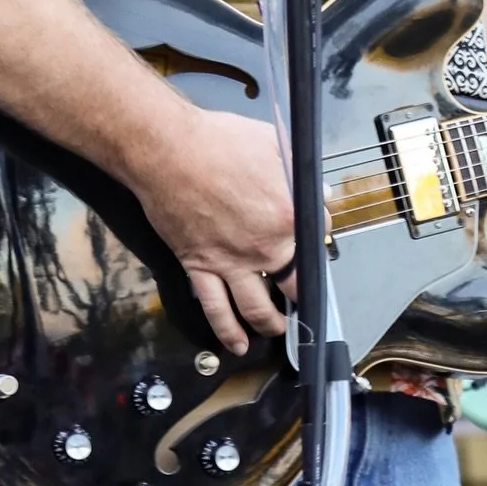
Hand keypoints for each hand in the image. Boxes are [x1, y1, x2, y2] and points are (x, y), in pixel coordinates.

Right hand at [131, 111, 298, 355]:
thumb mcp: (271, 142)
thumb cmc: (218, 140)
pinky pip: (217, 310)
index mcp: (288, 214)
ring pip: (259, 309)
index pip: (318, 234)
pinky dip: (229, 332)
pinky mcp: (201, 268)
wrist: (168, 150)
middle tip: (303, 298)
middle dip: (302, 293)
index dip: (317, 233)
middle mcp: (266, 248)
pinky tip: (238, 345)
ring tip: (276, 328)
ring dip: (271, 323)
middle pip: (295, 282)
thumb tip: (315, 187)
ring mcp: (232, 263)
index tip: (313, 236)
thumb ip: (297, 168)